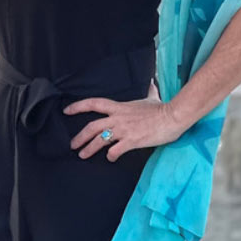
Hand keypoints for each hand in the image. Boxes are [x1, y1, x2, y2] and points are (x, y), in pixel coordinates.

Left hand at [64, 96, 185, 160]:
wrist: (173, 116)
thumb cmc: (163, 108)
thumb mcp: (152, 98)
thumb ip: (149, 90)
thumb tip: (152, 82)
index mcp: (120, 107)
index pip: (94, 103)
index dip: (78, 106)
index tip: (67, 111)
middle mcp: (118, 118)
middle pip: (91, 127)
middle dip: (80, 137)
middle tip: (73, 145)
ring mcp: (124, 130)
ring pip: (99, 140)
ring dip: (89, 149)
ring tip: (83, 155)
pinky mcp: (132, 141)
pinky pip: (115, 150)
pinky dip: (111, 156)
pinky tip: (111, 158)